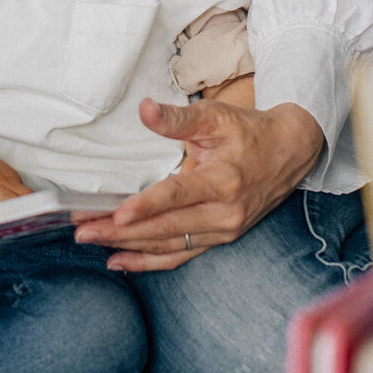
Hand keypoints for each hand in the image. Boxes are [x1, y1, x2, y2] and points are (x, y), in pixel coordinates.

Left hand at [74, 97, 322, 271]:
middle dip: (120, 231)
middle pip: (165, 227)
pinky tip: (119, 261)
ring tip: (92, 241)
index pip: (178, 196)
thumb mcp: (216, 117)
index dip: (146, 206)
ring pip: (169, 245)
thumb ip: (178, 119)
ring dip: (128, 246)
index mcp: (223, 181)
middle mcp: (225, 213)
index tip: (116, 213)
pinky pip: (180, 256)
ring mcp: (224, 231)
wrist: (290, 152)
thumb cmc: (249, 132)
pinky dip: (148, 262)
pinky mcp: (221, 239)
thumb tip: (144, 110)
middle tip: (82, 229)